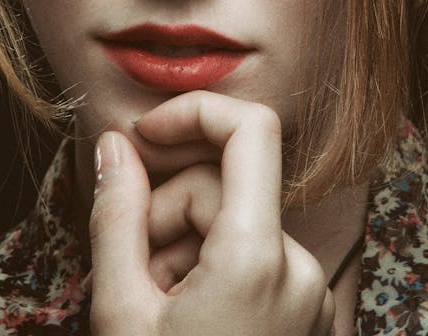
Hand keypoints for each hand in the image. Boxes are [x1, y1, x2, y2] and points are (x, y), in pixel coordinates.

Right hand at [88, 90, 334, 335]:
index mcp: (258, 261)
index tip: (147, 134)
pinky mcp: (311, 315)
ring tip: (154, 307)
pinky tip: (186, 317)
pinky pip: (258, 261)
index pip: (251, 128)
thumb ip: (116, 217)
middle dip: (167, 212)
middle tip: (130, 272)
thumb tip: (115, 146)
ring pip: (236, 225)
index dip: (195, 112)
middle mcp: (302, 270)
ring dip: (185, 249)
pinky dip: (216, 273)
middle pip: (224, 186)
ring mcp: (312, 296)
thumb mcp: (121, 314)